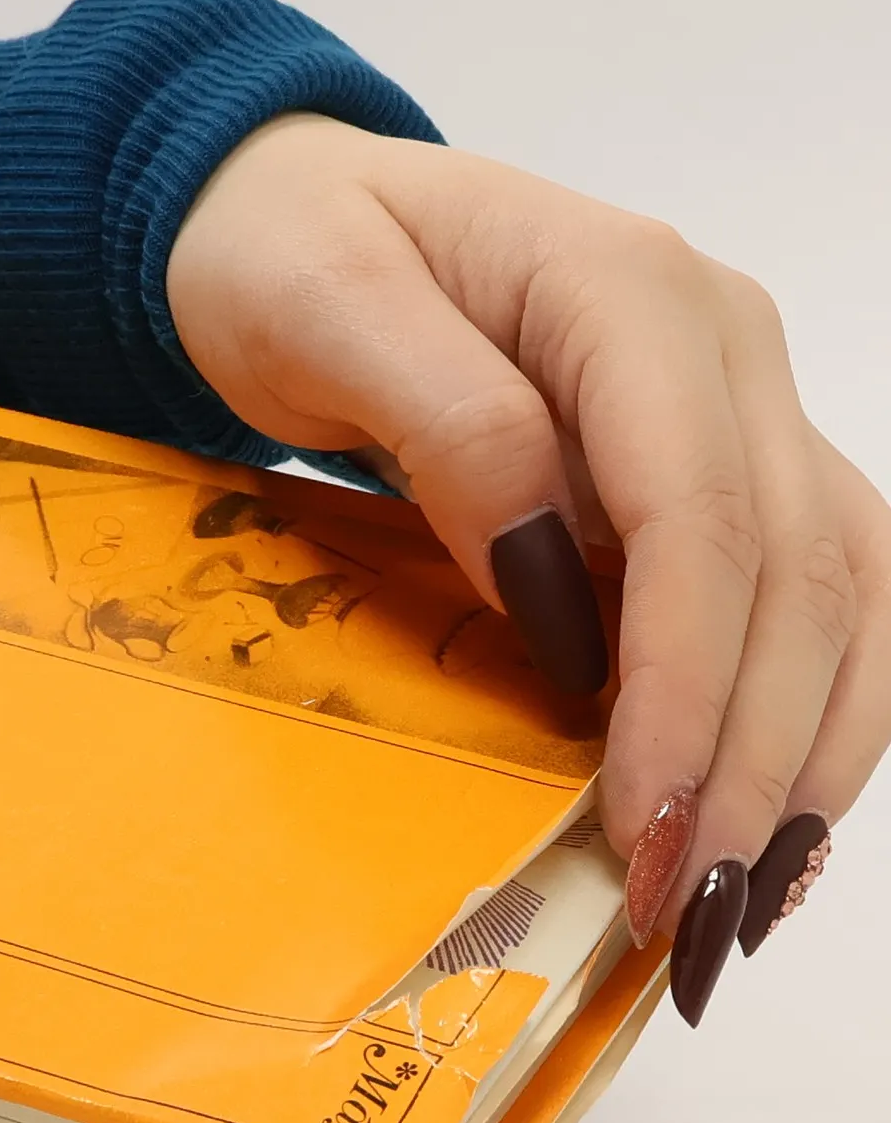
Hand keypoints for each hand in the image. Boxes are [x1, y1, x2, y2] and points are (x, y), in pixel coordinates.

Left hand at [167, 113, 890, 1022]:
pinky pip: (805, 594)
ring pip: (837, 592)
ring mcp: (732, 403)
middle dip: (751, 755)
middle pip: (795, 571)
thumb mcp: (326, 313)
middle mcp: (719, 346)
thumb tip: (563, 595)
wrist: (289, 211)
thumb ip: (457, 429)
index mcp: (629, 292)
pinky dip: (800, 712)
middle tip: (690, 910)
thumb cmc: (287, 254)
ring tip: (743, 900)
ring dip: (803, 754)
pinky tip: (766, 815)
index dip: (689, 683)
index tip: (649, 818)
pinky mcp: (714, 465)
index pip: (704, 515)